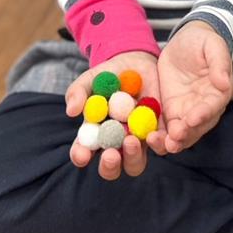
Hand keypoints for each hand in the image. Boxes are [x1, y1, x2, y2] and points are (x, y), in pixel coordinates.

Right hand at [66, 50, 160, 180]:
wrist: (137, 64)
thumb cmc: (108, 75)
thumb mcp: (91, 79)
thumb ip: (79, 91)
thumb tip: (71, 111)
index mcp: (94, 135)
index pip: (83, 152)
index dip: (81, 156)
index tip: (82, 154)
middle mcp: (115, 144)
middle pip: (111, 167)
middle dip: (109, 165)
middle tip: (111, 154)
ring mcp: (137, 141)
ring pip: (135, 163)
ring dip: (132, 157)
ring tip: (131, 140)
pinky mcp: (158, 133)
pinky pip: (160, 146)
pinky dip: (158, 144)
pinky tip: (154, 134)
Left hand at [147, 21, 232, 155]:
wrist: (186, 41)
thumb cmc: (203, 41)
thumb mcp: (212, 45)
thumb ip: (219, 63)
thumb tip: (224, 83)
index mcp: (219, 92)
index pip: (213, 106)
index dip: (203, 114)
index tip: (192, 119)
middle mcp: (205, 107)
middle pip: (197, 127)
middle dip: (186, 134)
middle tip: (173, 139)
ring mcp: (187, 112)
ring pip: (182, 134)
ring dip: (172, 141)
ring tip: (159, 143)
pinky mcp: (171, 111)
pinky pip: (166, 128)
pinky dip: (159, 136)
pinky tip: (147, 139)